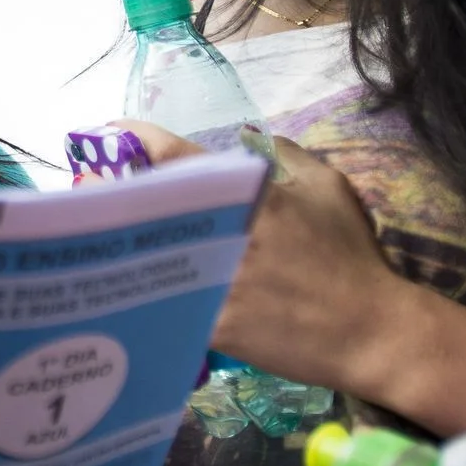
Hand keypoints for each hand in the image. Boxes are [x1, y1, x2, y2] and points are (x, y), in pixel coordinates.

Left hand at [120, 122, 403, 390]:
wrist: (373, 331)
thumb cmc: (353, 255)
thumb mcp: (326, 185)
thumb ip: (282, 155)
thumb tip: (244, 141)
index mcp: (248, 191)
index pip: (175, 154)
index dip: (134, 139)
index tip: (111, 135)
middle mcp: (226, 230)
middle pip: (148, 204)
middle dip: (114, 194)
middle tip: (92, 192)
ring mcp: (217, 279)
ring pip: (148, 255)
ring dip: (119, 243)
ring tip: (97, 238)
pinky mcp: (214, 324)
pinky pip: (164, 303)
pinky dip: (142, 295)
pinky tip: (121, 292)